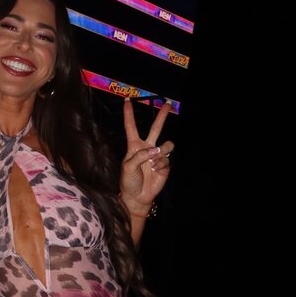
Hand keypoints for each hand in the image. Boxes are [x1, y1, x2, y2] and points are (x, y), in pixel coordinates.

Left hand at [119, 98, 173, 214]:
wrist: (137, 196)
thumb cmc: (128, 181)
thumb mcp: (128, 167)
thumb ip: (140, 156)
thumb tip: (156, 150)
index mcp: (134, 146)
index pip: (131, 126)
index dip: (129, 113)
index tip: (127, 100)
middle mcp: (147, 148)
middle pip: (156, 128)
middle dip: (162, 115)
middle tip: (168, 103)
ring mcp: (157, 156)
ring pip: (167, 145)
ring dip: (162, 152)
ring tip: (153, 163)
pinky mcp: (165, 165)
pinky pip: (167, 160)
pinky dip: (161, 166)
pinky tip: (155, 172)